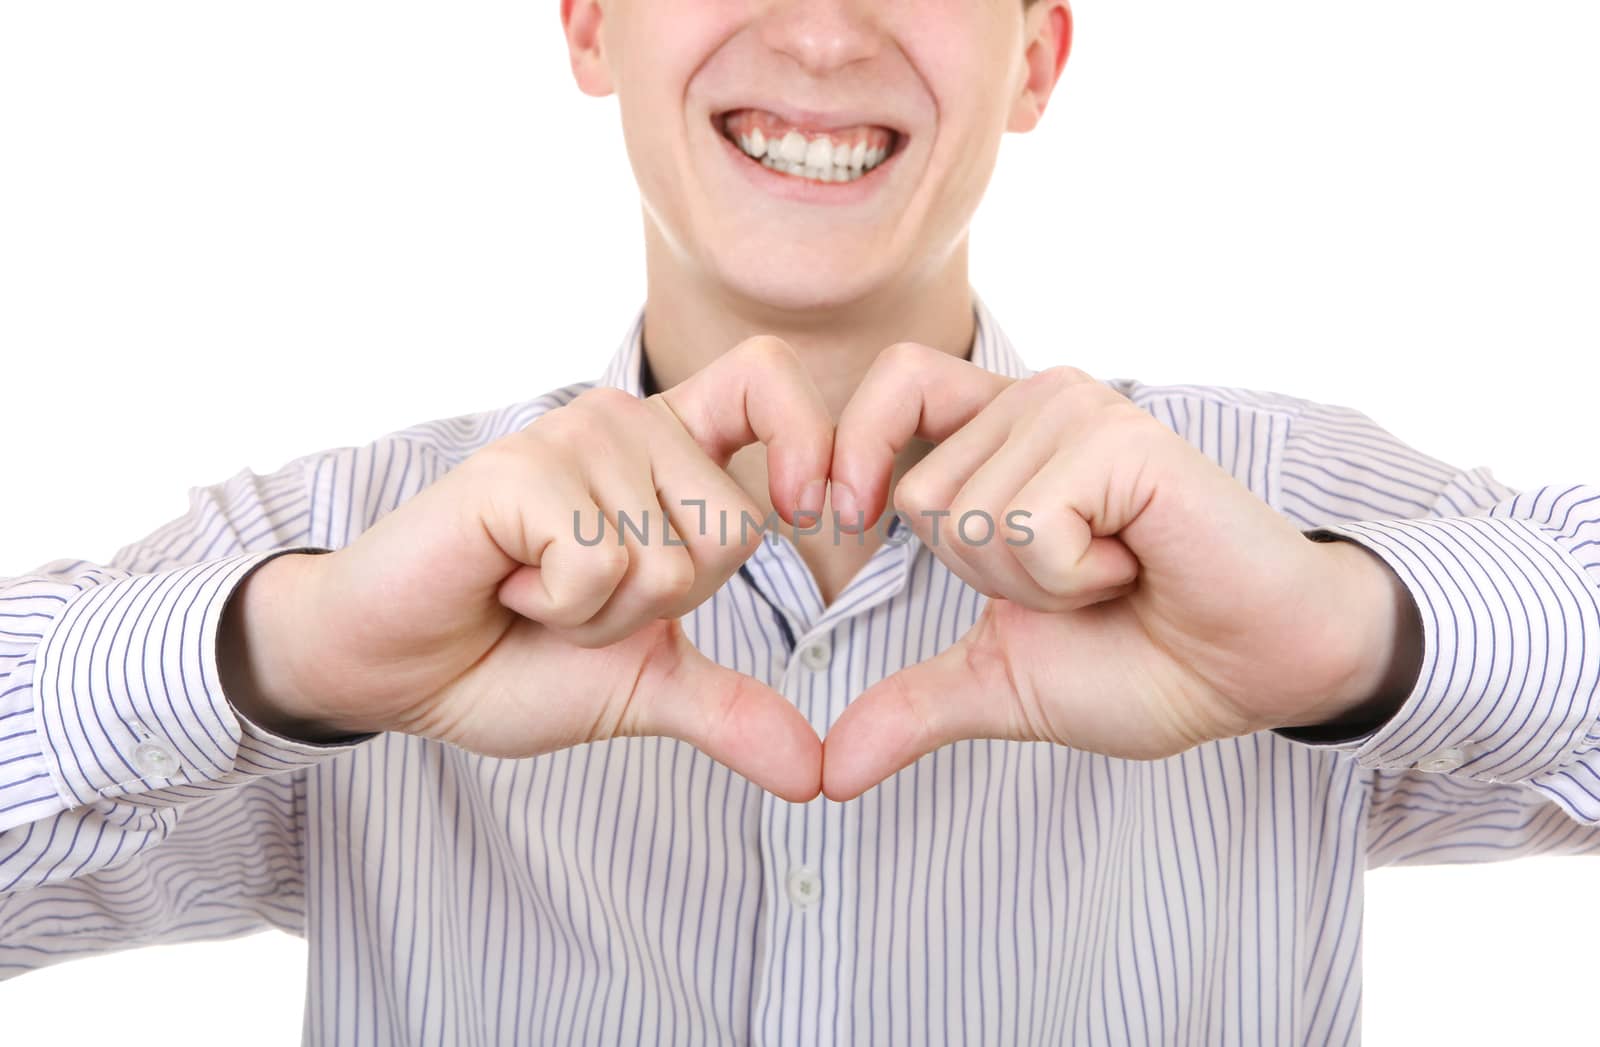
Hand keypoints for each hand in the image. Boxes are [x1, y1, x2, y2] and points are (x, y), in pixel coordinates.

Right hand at [225, 338, 833, 801]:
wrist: (399, 672)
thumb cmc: (513, 657)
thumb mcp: (644, 685)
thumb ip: (735, 712)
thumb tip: (819, 777)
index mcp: (668, 453)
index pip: (768, 382)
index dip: (807, 439)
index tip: (807, 508)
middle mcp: (627, 424)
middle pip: (736, 530)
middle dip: (662, 605)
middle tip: (576, 593)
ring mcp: (572, 437)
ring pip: (668, 560)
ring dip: (599, 614)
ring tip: (532, 589)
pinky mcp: (520, 470)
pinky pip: (600, 564)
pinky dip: (558, 607)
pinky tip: (504, 583)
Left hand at [821, 344, 1417, 800]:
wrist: (1255, 674)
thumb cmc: (1143, 660)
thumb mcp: (1005, 681)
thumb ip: (913, 704)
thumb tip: (829, 773)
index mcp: (1002, 437)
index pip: (897, 382)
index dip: (855, 446)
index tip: (853, 515)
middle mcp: (1037, 403)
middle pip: (919, 498)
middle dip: (991, 578)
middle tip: (1082, 577)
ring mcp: (1081, 411)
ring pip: (971, 517)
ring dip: (1042, 583)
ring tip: (1117, 571)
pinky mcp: (1122, 439)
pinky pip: (1029, 526)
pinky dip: (1076, 577)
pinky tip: (1139, 564)